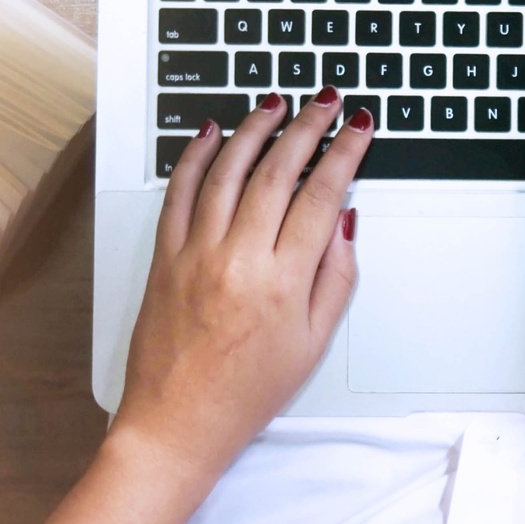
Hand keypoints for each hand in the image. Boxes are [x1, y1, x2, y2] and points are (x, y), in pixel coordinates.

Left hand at [112, 88, 370, 480]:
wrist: (176, 423)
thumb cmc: (246, 393)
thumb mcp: (313, 343)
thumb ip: (336, 277)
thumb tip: (345, 219)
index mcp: (282, 281)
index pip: (321, 195)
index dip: (345, 152)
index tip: (359, 127)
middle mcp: (238, 259)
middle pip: (278, 171)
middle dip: (307, 125)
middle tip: (326, 100)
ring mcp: (196, 253)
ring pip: (228, 170)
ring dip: (255, 129)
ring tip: (276, 103)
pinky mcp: (165, 257)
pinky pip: (179, 192)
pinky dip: (195, 156)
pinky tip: (211, 133)